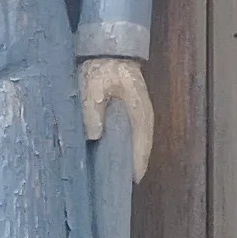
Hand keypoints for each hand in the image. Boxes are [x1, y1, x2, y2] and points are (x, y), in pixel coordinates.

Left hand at [79, 59, 154, 181]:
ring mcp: (140, 116)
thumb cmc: (103, 67)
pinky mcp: (132, 113)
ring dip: (127, 159)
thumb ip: (92, 109)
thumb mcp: (94, 86)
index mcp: (139, 114)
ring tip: (113, 177)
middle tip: (116, 188)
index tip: (127, 186)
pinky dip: (124, 148)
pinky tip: (112, 156)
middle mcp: (144, 119)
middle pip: (141, 151)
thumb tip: (94, 136)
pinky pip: (131, 137)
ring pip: (137, 145)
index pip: (141, 148)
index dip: (135, 168)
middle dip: (129, 168)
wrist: (110, 49)